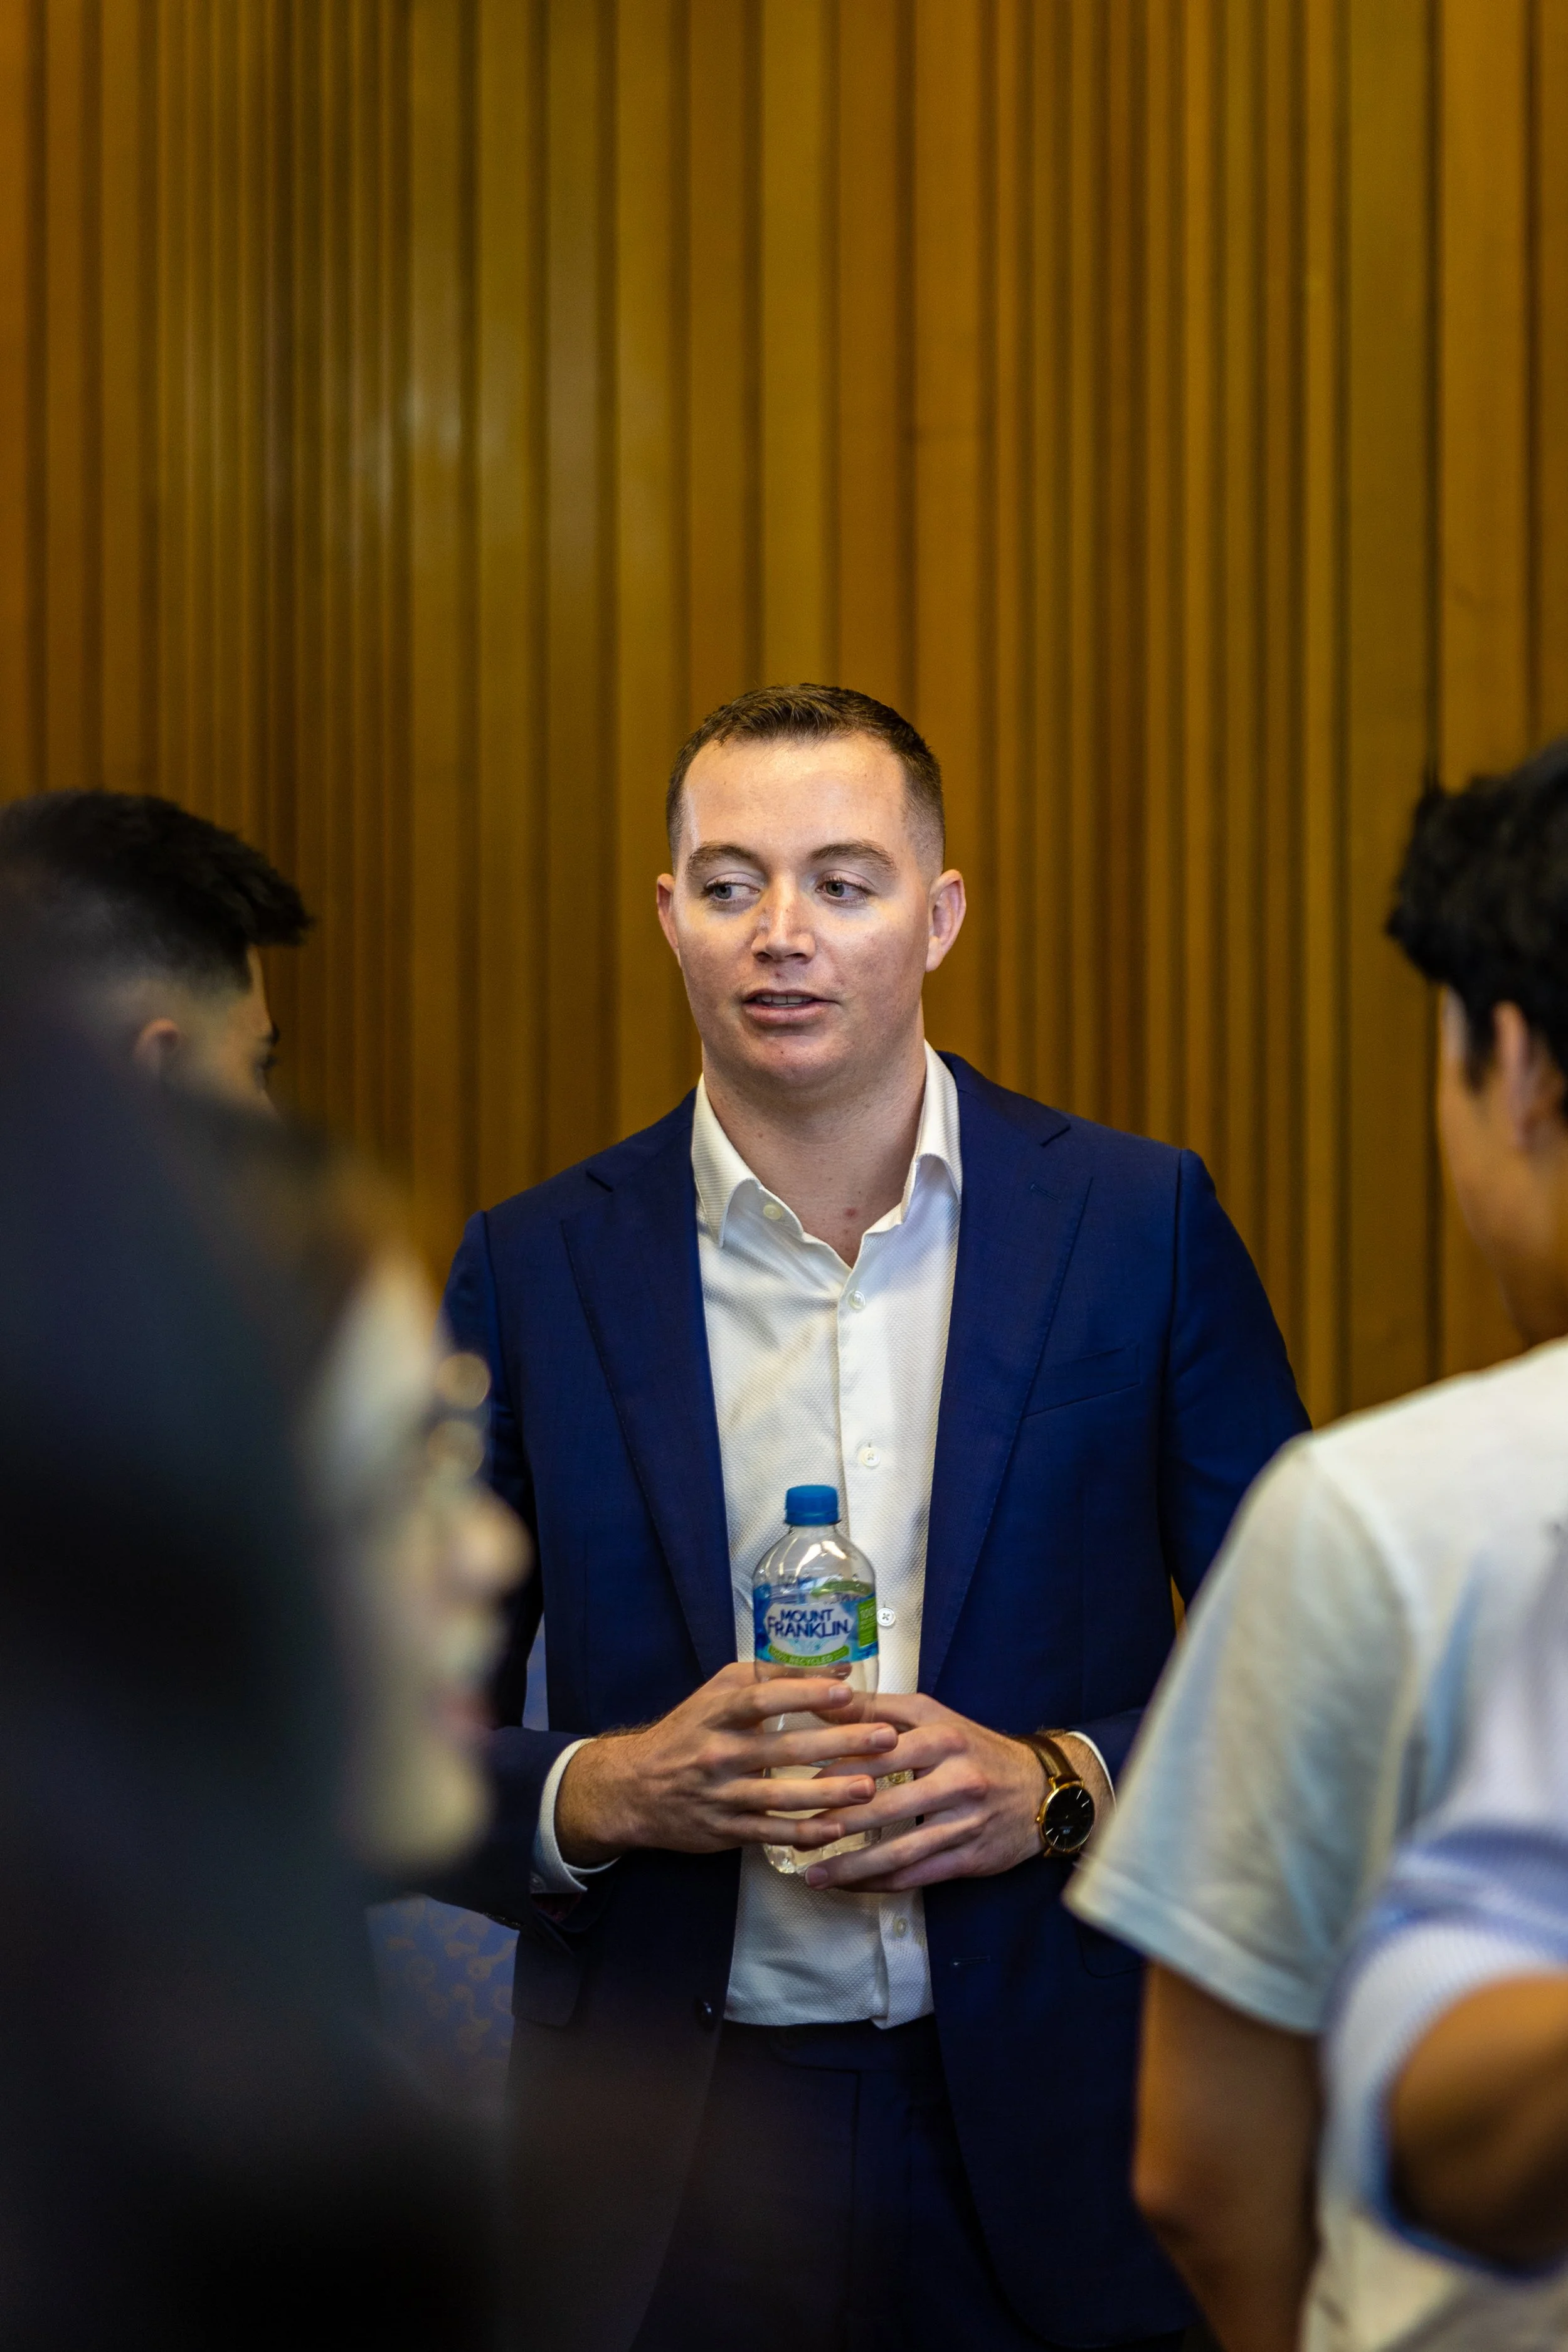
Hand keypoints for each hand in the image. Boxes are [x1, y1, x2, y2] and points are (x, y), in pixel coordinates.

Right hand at [554, 1663, 899, 1866]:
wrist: (634, 1788)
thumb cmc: (689, 1731)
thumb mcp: (719, 1694)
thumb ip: (775, 1677)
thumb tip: (840, 1668)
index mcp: (717, 1713)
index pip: (762, 1699)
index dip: (804, 1693)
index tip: (845, 1690)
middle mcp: (719, 1753)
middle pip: (784, 1749)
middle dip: (839, 1743)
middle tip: (885, 1738)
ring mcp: (722, 1796)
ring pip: (783, 1797)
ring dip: (831, 1794)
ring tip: (871, 1788)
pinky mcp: (726, 1831)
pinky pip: (772, 1834)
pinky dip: (806, 1833)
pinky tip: (839, 1829)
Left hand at [799, 1698, 1109, 1892]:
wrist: (1042, 1789)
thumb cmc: (975, 1748)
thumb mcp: (934, 1717)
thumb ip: (877, 1709)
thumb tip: (820, 1698)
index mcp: (942, 1738)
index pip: (879, 1754)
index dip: (836, 1770)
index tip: (797, 1784)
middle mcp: (956, 1779)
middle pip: (885, 1805)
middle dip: (836, 1824)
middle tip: (796, 1835)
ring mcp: (965, 1823)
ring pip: (900, 1851)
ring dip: (853, 1867)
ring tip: (813, 1876)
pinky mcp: (971, 1858)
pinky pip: (918, 1875)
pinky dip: (881, 1883)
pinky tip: (851, 1886)